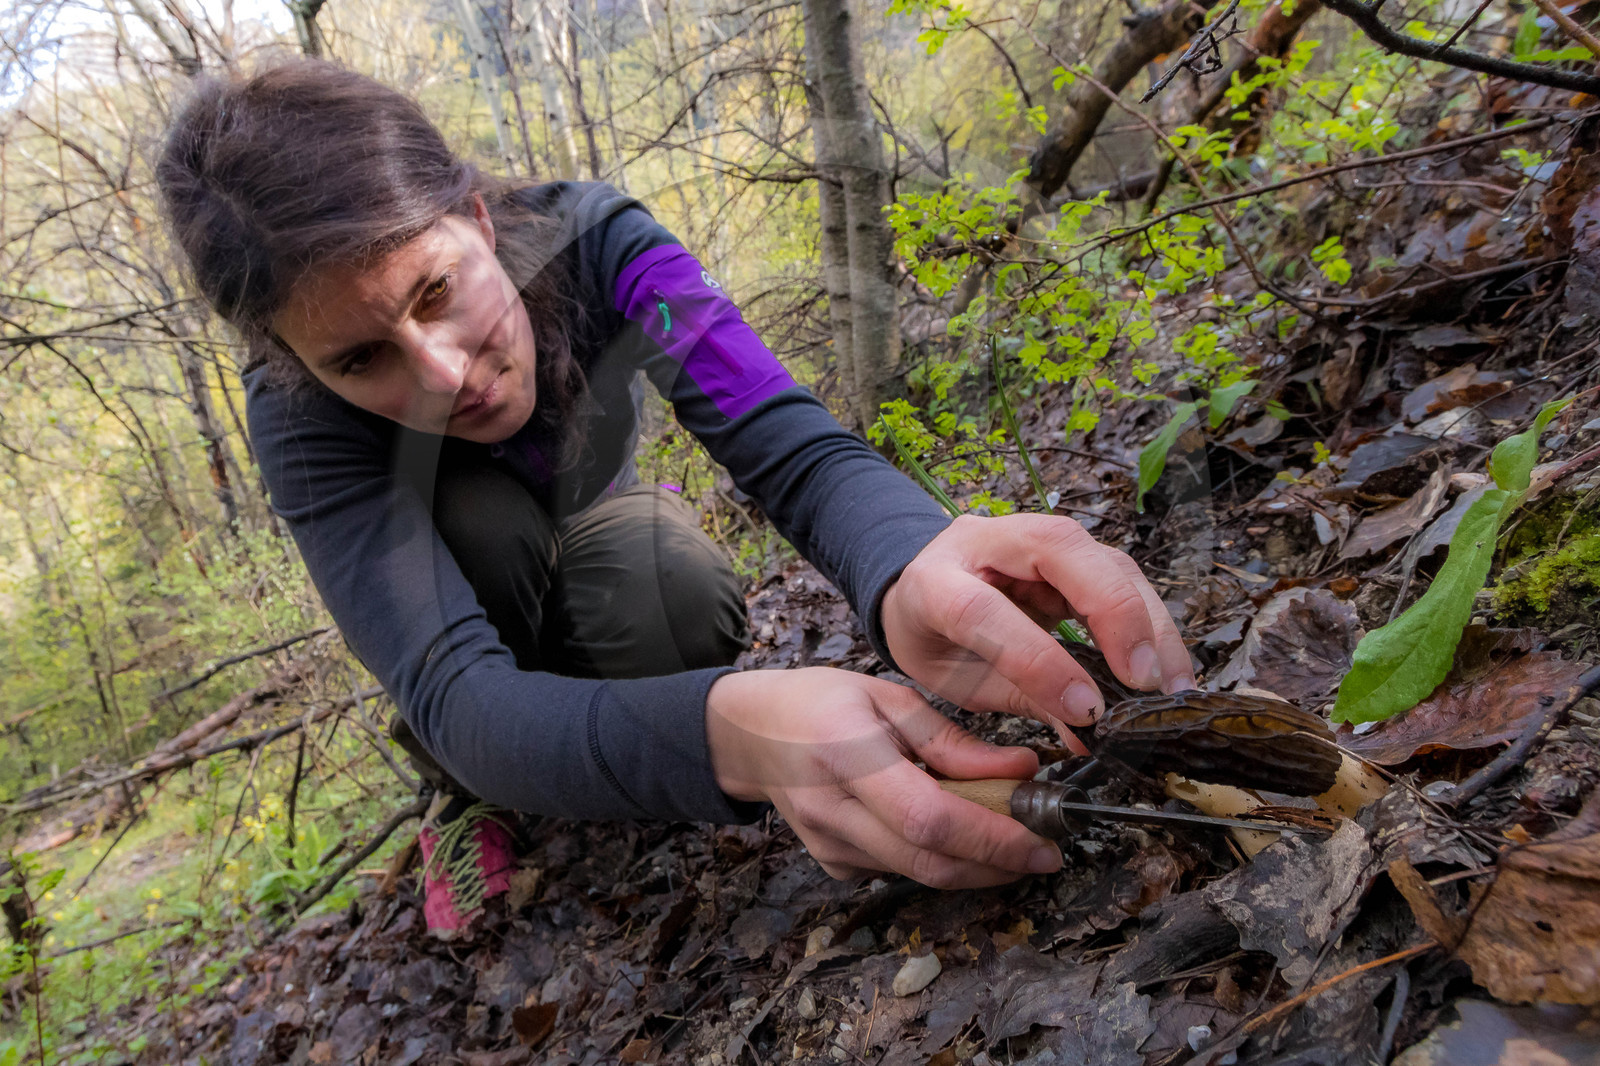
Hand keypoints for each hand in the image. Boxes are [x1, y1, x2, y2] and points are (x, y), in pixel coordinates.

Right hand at [705, 667, 1062, 887]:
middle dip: (998, 864)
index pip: (928, 818)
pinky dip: (940, 857)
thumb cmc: (822, 702)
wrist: (750, 734)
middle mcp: (832, 810)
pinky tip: (956, 832)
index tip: (1042, 841)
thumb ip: (954, 740)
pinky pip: (901, 871)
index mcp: (846, 754)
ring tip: (1014, 836)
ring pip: (920, 875)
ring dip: (977, 864)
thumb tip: (1024, 769)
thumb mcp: (888, 696)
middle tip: (1045, 850)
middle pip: (929, 862)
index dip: (991, 839)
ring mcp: (829, 845)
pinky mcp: (833, 864)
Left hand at [880, 514, 1194, 739]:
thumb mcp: (959, 678)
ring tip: (1170, 685)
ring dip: (1147, 620)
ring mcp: (1034, 536)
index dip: (1037, 658)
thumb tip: (1087, 736)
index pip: (983, 609)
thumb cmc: (935, 639)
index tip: (1086, 709)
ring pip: (1103, 556)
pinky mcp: (1074, 549)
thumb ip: (1019, 698)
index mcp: (934, 579)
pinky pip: (1122, 573)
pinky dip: (1151, 618)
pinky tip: (1166, 666)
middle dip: (1113, 613)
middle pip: (1060, 549)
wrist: (921, 593)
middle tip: (1144, 681)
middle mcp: (987, 541)